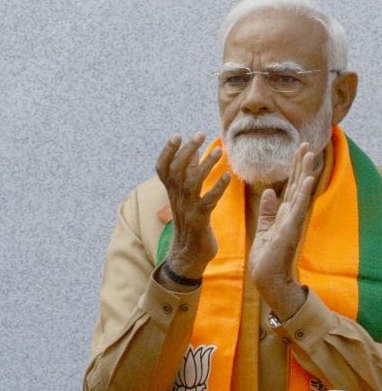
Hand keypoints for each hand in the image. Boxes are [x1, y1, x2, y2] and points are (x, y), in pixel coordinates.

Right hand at [156, 132, 230, 279]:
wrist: (187, 255)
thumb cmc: (190, 223)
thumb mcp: (185, 198)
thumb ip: (188, 176)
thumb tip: (194, 152)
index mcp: (171, 192)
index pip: (162, 168)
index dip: (167, 151)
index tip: (178, 135)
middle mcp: (176, 198)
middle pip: (177, 170)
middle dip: (187, 150)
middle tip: (200, 134)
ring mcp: (187, 209)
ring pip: (191, 183)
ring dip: (205, 165)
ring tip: (220, 151)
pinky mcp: (199, 220)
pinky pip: (207, 201)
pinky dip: (217, 188)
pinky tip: (228, 177)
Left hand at [249, 143, 315, 317]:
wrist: (266, 277)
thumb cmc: (267, 256)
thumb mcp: (265, 228)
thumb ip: (268, 210)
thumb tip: (269, 192)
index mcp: (285, 213)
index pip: (291, 186)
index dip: (294, 168)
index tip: (298, 149)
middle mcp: (292, 215)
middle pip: (298, 185)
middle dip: (301, 165)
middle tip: (306, 144)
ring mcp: (293, 221)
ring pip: (300, 192)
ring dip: (305, 173)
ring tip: (310, 154)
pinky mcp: (290, 230)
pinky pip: (298, 209)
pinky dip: (304, 193)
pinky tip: (308, 179)